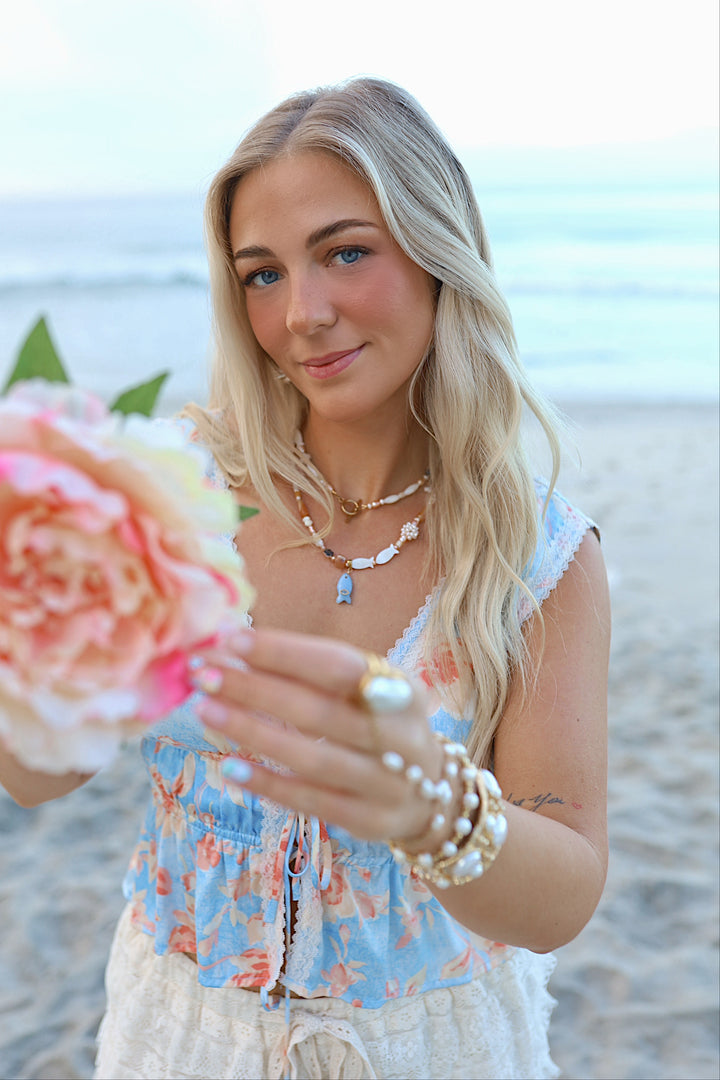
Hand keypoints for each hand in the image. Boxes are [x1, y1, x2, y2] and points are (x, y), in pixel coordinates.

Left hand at [192, 627, 444, 843]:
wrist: (435, 793)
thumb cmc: (379, 725)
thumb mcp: (367, 691)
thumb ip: (310, 672)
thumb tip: (231, 647)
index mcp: (401, 689)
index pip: (338, 665)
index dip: (285, 652)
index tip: (232, 639)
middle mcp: (400, 736)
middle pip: (321, 711)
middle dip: (256, 689)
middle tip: (204, 673)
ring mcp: (389, 783)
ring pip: (314, 758)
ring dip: (255, 733)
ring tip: (206, 710)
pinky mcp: (370, 821)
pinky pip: (312, 801)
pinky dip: (269, 784)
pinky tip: (230, 767)